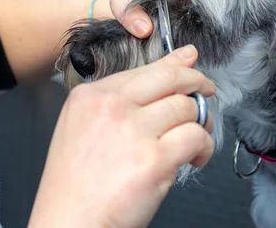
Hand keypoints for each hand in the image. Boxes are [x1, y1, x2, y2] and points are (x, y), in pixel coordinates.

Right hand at [29, 45, 215, 227]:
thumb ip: (125, 99)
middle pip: (170, 79)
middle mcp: (110, 106)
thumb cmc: (77, 186)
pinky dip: (204, 147)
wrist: (70, 223)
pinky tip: (196, 158)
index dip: (175, 67)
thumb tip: (175, 63)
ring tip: (196, 139)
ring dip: (200, 123)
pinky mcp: (154, 158)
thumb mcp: (86, 128)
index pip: (144, 70)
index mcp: (90, 96)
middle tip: (206, 91)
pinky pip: (195, 137)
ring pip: (186, 107)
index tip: (190, 66)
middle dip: (196, 83)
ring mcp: (133, 130)